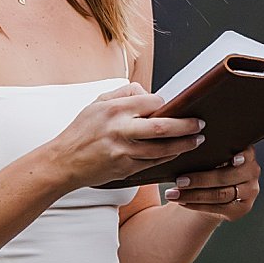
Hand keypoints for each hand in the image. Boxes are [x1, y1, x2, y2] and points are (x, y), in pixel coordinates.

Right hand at [47, 84, 205, 188]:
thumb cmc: (81, 131)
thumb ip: (123, 95)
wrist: (63, 162)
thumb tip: (149, 93)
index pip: (151, 102)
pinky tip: (178, 152)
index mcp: (113, 109)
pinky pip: (152, 163)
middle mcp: (119, 130)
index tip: (176, 105)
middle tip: (201, 124)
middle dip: (185, 126)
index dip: (166, 104)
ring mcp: (122, 152)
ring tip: (197, 140)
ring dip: (183, 145)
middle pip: (161, 127)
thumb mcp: (97, 103)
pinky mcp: (124, 169)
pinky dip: (168, 158)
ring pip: (161, 149)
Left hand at [163, 146, 260, 222]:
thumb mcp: (214, 155)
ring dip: (194, 195)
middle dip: (200, 180)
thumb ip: (212, 150)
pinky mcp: (240, 209)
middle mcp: (252, 172)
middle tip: (179, 180)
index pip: (246, 154)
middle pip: (226, 177)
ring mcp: (249, 192)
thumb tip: (190, 142)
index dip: (241, 157)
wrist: (215, 190)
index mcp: (247, 154)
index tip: (233, 159)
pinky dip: (197, 205)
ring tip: (174, 194)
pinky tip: (183, 202)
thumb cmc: (212, 166)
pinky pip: (217, 208)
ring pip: (220, 195)